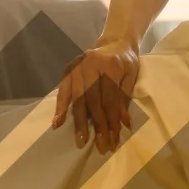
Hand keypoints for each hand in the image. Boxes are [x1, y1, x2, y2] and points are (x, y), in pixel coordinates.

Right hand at [52, 36, 139, 152]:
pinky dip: (60, 108)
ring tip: (80, 141)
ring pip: (78, 99)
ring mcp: (77, 66)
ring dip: (79, 122)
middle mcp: (91, 65)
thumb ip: (125, 97)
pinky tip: (57, 122)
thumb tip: (122, 124)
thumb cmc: (126, 62)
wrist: (115, 42)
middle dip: (97, 126)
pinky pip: (63, 91)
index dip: (112, 121)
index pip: (110, 99)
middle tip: (100, 146)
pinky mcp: (68, 69)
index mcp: (110, 65)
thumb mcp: (131, 76)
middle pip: (93, 101)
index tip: (114, 140)